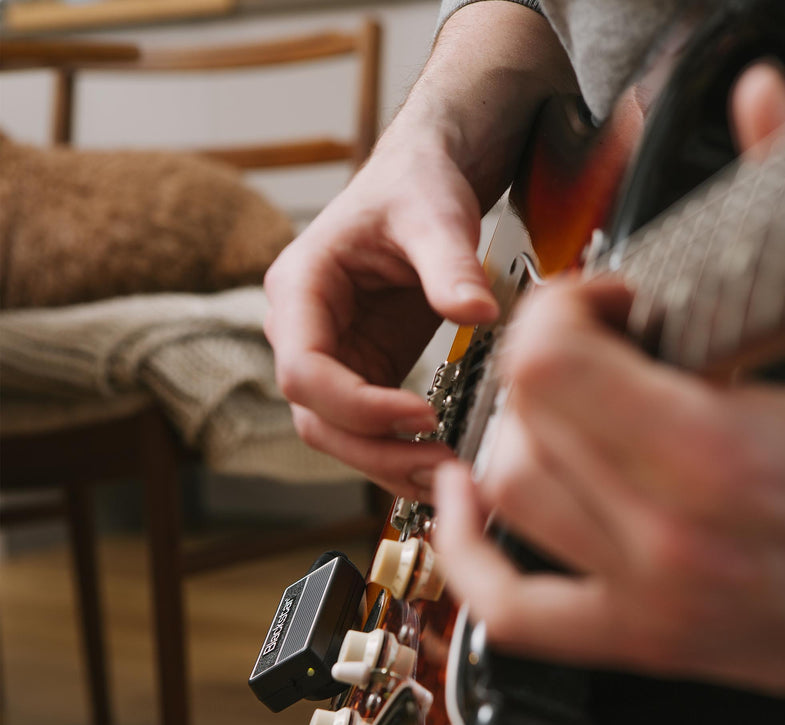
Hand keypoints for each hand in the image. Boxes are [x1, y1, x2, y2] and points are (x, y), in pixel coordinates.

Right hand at [264, 3, 573, 497]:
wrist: (423, 181)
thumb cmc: (416, 186)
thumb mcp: (434, 215)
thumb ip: (450, 265)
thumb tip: (480, 316)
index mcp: (301, 288)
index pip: (303, 370)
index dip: (357, 405)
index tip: (423, 414)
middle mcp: (303, 328)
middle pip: (315, 417)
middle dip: (374, 451)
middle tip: (440, 469)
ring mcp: (332, 353)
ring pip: (337, 432)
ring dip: (386, 463)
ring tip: (446, 478)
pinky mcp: (363, 367)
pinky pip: (368, 426)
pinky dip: (399, 451)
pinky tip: (439, 463)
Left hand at [433, 63, 784, 693]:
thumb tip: (759, 96)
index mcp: (719, 452)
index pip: (549, 358)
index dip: (565, 310)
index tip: (608, 305)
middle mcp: (671, 536)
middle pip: (520, 415)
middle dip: (543, 362)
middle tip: (595, 349)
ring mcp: (650, 599)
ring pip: (506, 491)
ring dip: (515, 433)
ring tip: (557, 410)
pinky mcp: (641, 640)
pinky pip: (511, 612)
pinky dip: (468, 554)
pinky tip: (467, 501)